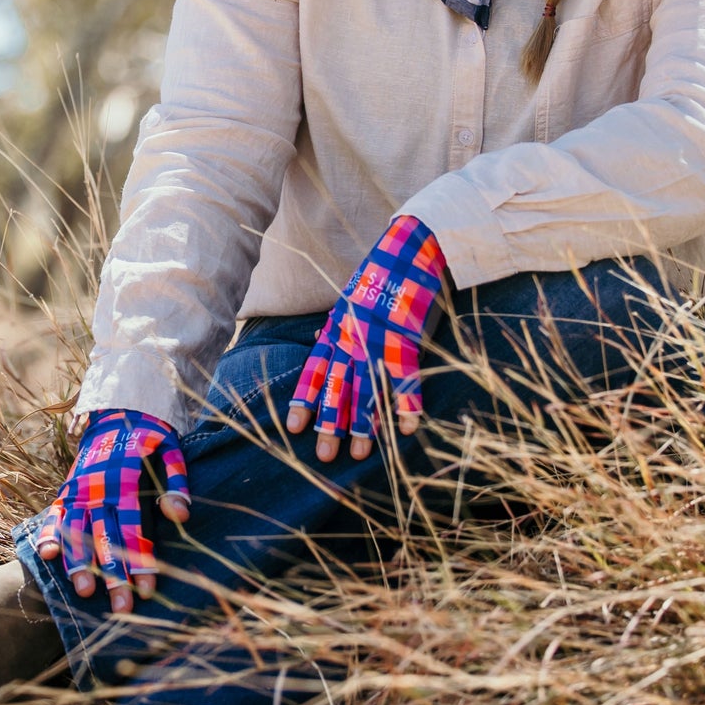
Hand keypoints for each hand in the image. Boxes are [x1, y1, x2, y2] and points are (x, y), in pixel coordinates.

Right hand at [35, 409, 190, 612]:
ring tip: (84, 592)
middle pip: (105, 537)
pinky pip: (54, 514)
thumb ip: (175, 482)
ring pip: (76, 531)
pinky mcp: (67, 490)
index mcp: (124, 479)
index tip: (146, 590)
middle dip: (113, 573)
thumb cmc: (149, 435)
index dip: (139, 559)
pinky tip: (47, 557)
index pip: (133, 527)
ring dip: (78, 562)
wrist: (116, 411)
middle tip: (121, 607)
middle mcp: (98, 487)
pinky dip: (49, 533)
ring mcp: (79, 489)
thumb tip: (180, 514)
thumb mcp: (170, 448)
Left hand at [287, 215, 447, 462]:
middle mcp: (353, 338)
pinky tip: (406, 429)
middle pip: (338, 387)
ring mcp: (379, 341)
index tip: (295, 428)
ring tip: (361, 453)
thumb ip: (337, 325)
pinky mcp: (407, 340)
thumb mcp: (349, 298)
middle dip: (331, 423)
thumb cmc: (381, 275)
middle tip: (326, 455)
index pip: (316, 370)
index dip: (305, 400)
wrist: (409, 249)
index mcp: (338, 328)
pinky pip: (406, 380)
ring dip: (365, 423)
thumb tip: (321, 342)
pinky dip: (407, 404)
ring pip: (368, 390)